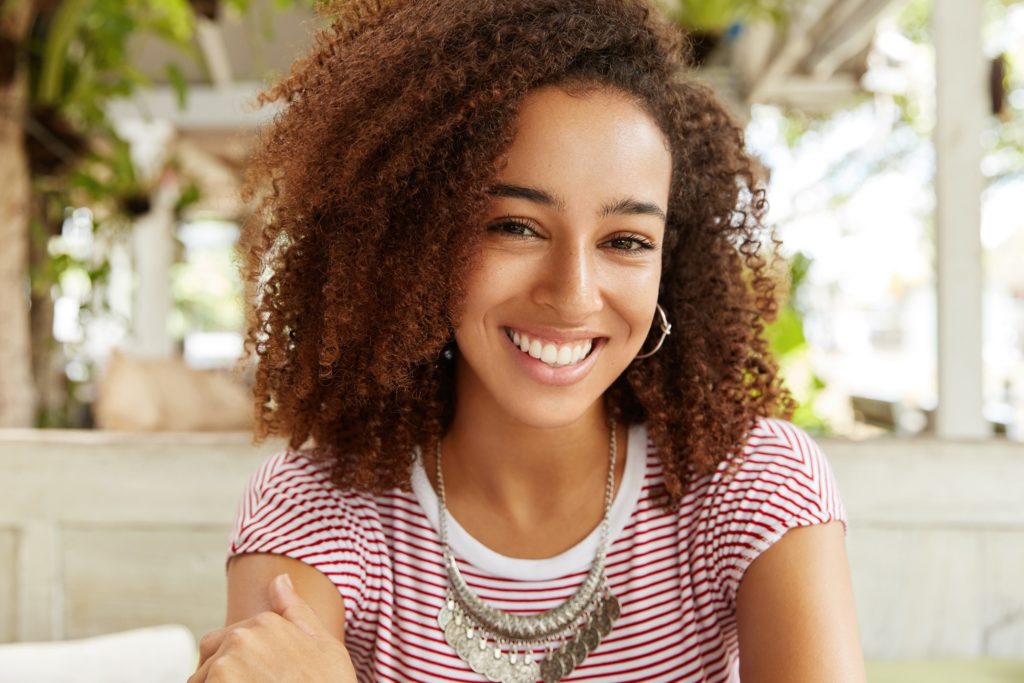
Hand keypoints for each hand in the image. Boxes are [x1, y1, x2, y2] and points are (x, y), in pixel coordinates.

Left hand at [189, 573, 355, 682]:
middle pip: (207, 662)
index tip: (259, 679)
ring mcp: (224, 665)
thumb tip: (279, 580)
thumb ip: (296, 611)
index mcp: (266, 623)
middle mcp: (241, 638)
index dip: (240, 667)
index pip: (225, 642)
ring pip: (201, 681)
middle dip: (219, 678)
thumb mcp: (324, 646)